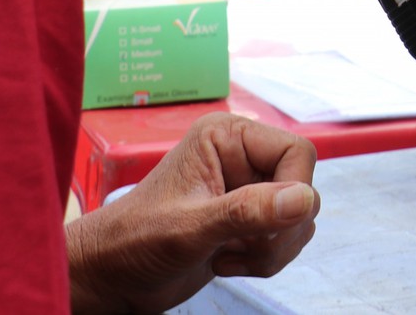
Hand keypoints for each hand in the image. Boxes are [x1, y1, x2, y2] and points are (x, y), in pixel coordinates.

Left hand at [66, 113, 319, 313]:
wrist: (109, 278)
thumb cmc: (134, 243)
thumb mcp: (190, 228)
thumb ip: (248, 211)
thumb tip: (305, 200)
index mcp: (227, 137)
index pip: (296, 152)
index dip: (294, 191)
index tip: (268, 228)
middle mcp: (242, 157)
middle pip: (302, 187)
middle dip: (279, 229)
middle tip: (242, 250)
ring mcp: (246, 189)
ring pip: (299, 216)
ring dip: (272, 249)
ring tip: (229, 258)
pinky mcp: (247, 220)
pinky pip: (286, 237)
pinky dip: (266, 259)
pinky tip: (226, 262)